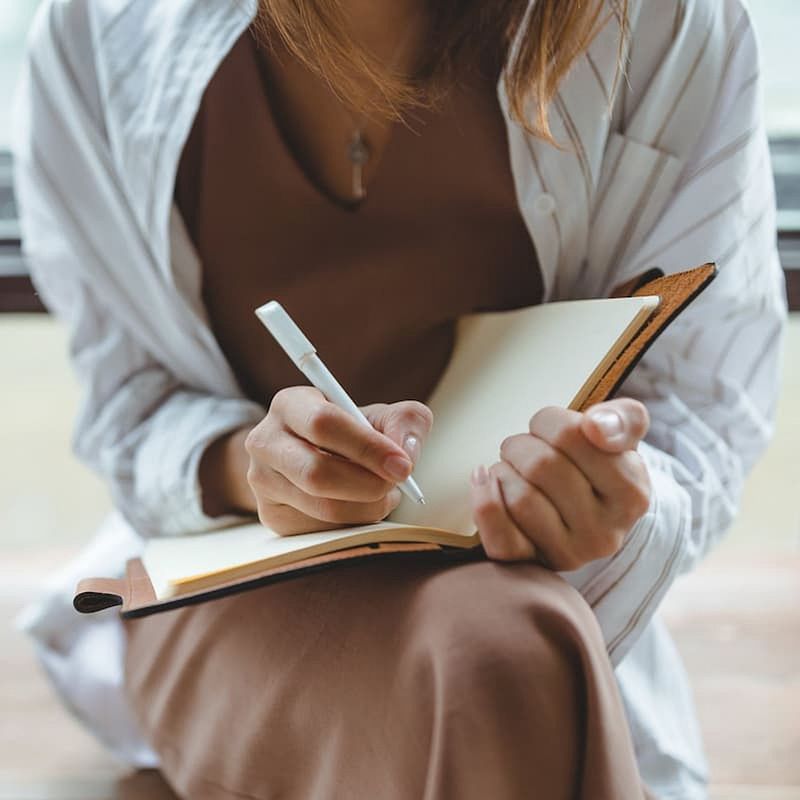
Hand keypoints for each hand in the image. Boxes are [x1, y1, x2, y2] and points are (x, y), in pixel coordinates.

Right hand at [244, 386, 432, 534]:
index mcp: (290, 404)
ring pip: (323, 508)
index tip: (403, 465)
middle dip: (368, 484)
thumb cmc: (354, 433)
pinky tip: (360, 506)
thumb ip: (405, 421)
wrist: (318, 456)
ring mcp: (263, 482)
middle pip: (317, 473)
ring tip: (383, 493)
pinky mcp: (272, 516)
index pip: (324, 424)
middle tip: (397, 485)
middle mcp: (265, 441)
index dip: (367, 447)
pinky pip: (322, 531)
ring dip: (367, 507)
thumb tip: (405, 452)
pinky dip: (354, 524)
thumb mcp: (382, 416)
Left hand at [469, 398, 650, 570]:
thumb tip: (595, 426)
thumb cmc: (598, 466)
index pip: (571, 435)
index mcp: (632, 493)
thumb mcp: (622, 437)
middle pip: (540, 465)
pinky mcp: (535, 565)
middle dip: (521, 444)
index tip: (548, 425)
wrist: (588, 514)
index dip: (548, 420)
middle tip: (524, 446)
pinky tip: (484, 479)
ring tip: (512, 467)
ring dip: (503, 470)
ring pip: (519, 498)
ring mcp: (570, 554)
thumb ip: (621, 419)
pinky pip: (499, 537)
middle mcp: (605, 532)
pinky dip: (484, 502)